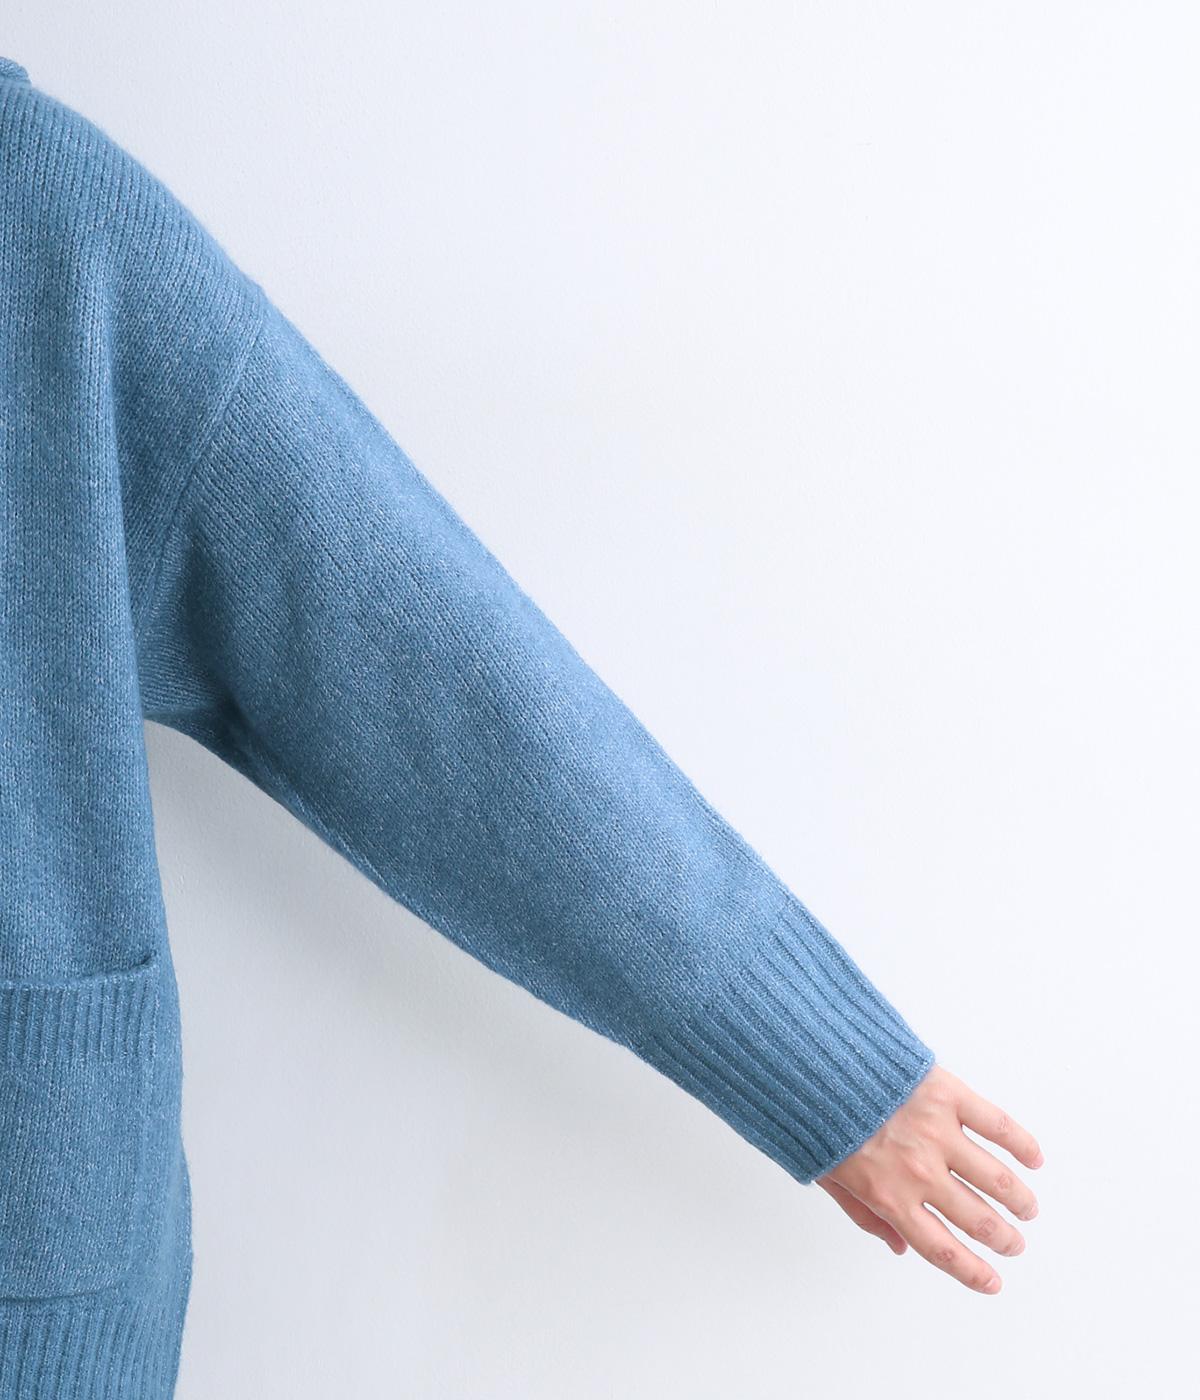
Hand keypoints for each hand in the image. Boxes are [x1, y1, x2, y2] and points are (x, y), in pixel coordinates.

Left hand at [816, 1063, 1042, 1293]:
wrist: (811, 1058)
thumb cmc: (814, 1116)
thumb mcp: (828, 1176)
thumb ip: (865, 1215)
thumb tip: (900, 1247)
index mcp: (887, 1195)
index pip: (942, 1248)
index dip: (973, 1272)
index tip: (993, 1282)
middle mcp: (918, 1170)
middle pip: (976, 1218)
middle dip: (1002, 1238)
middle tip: (1015, 1243)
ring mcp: (937, 1131)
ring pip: (995, 1177)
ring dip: (1018, 1198)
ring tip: (1027, 1207)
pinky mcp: (947, 1093)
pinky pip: (996, 1124)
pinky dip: (1021, 1144)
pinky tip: (1033, 1158)